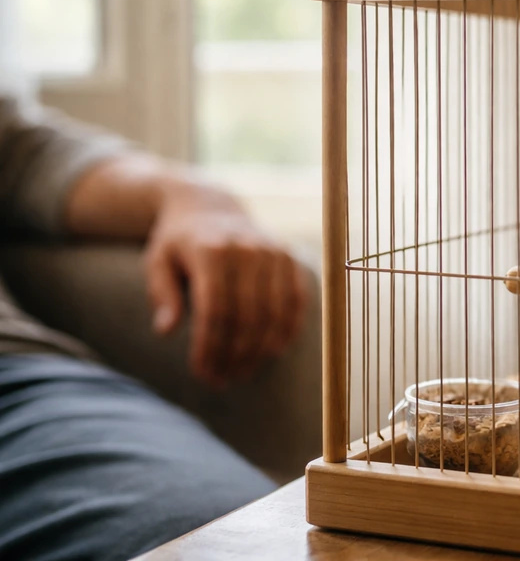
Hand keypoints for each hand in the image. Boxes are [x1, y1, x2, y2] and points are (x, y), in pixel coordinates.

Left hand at [143, 181, 308, 387]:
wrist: (210, 206)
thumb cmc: (178, 242)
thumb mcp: (157, 262)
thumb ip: (162, 294)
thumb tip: (166, 331)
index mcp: (211, 250)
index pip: (215, 310)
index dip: (210, 346)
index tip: (201, 373)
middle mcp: (247, 248)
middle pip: (247, 316)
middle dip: (234, 354)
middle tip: (222, 380)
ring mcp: (273, 251)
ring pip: (273, 312)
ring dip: (260, 349)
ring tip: (243, 372)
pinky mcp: (289, 256)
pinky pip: (296, 299)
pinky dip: (288, 328)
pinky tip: (273, 351)